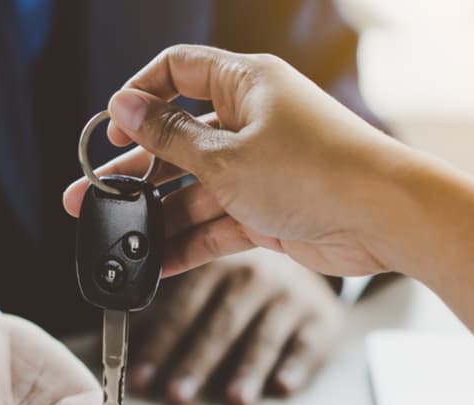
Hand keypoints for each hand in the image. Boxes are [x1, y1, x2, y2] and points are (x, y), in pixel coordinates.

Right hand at [63, 45, 420, 276]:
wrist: (385, 219)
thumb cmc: (317, 170)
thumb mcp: (226, 155)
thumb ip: (169, 137)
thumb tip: (125, 107)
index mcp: (246, 85)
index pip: (179, 72)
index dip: (140, 97)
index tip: (112, 130)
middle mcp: (252, 122)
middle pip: (178, 139)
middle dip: (133, 170)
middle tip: (88, 195)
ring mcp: (260, 168)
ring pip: (194, 187)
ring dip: (156, 213)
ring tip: (116, 239)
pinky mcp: (269, 211)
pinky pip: (216, 223)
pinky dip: (188, 241)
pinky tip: (154, 263)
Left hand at [128, 248, 343, 404]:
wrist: (314, 256)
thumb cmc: (247, 274)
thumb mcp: (213, 267)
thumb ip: (174, 288)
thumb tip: (116, 314)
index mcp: (218, 263)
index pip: (183, 306)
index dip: (160, 343)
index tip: (140, 378)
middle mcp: (255, 275)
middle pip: (220, 324)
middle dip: (196, 361)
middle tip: (177, 395)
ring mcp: (291, 296)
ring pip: (263, 335)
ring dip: (247, 369)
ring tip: (232, 399)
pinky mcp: (322, 317)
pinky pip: (307, 343)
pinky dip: (296, 365)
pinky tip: (282, 387)